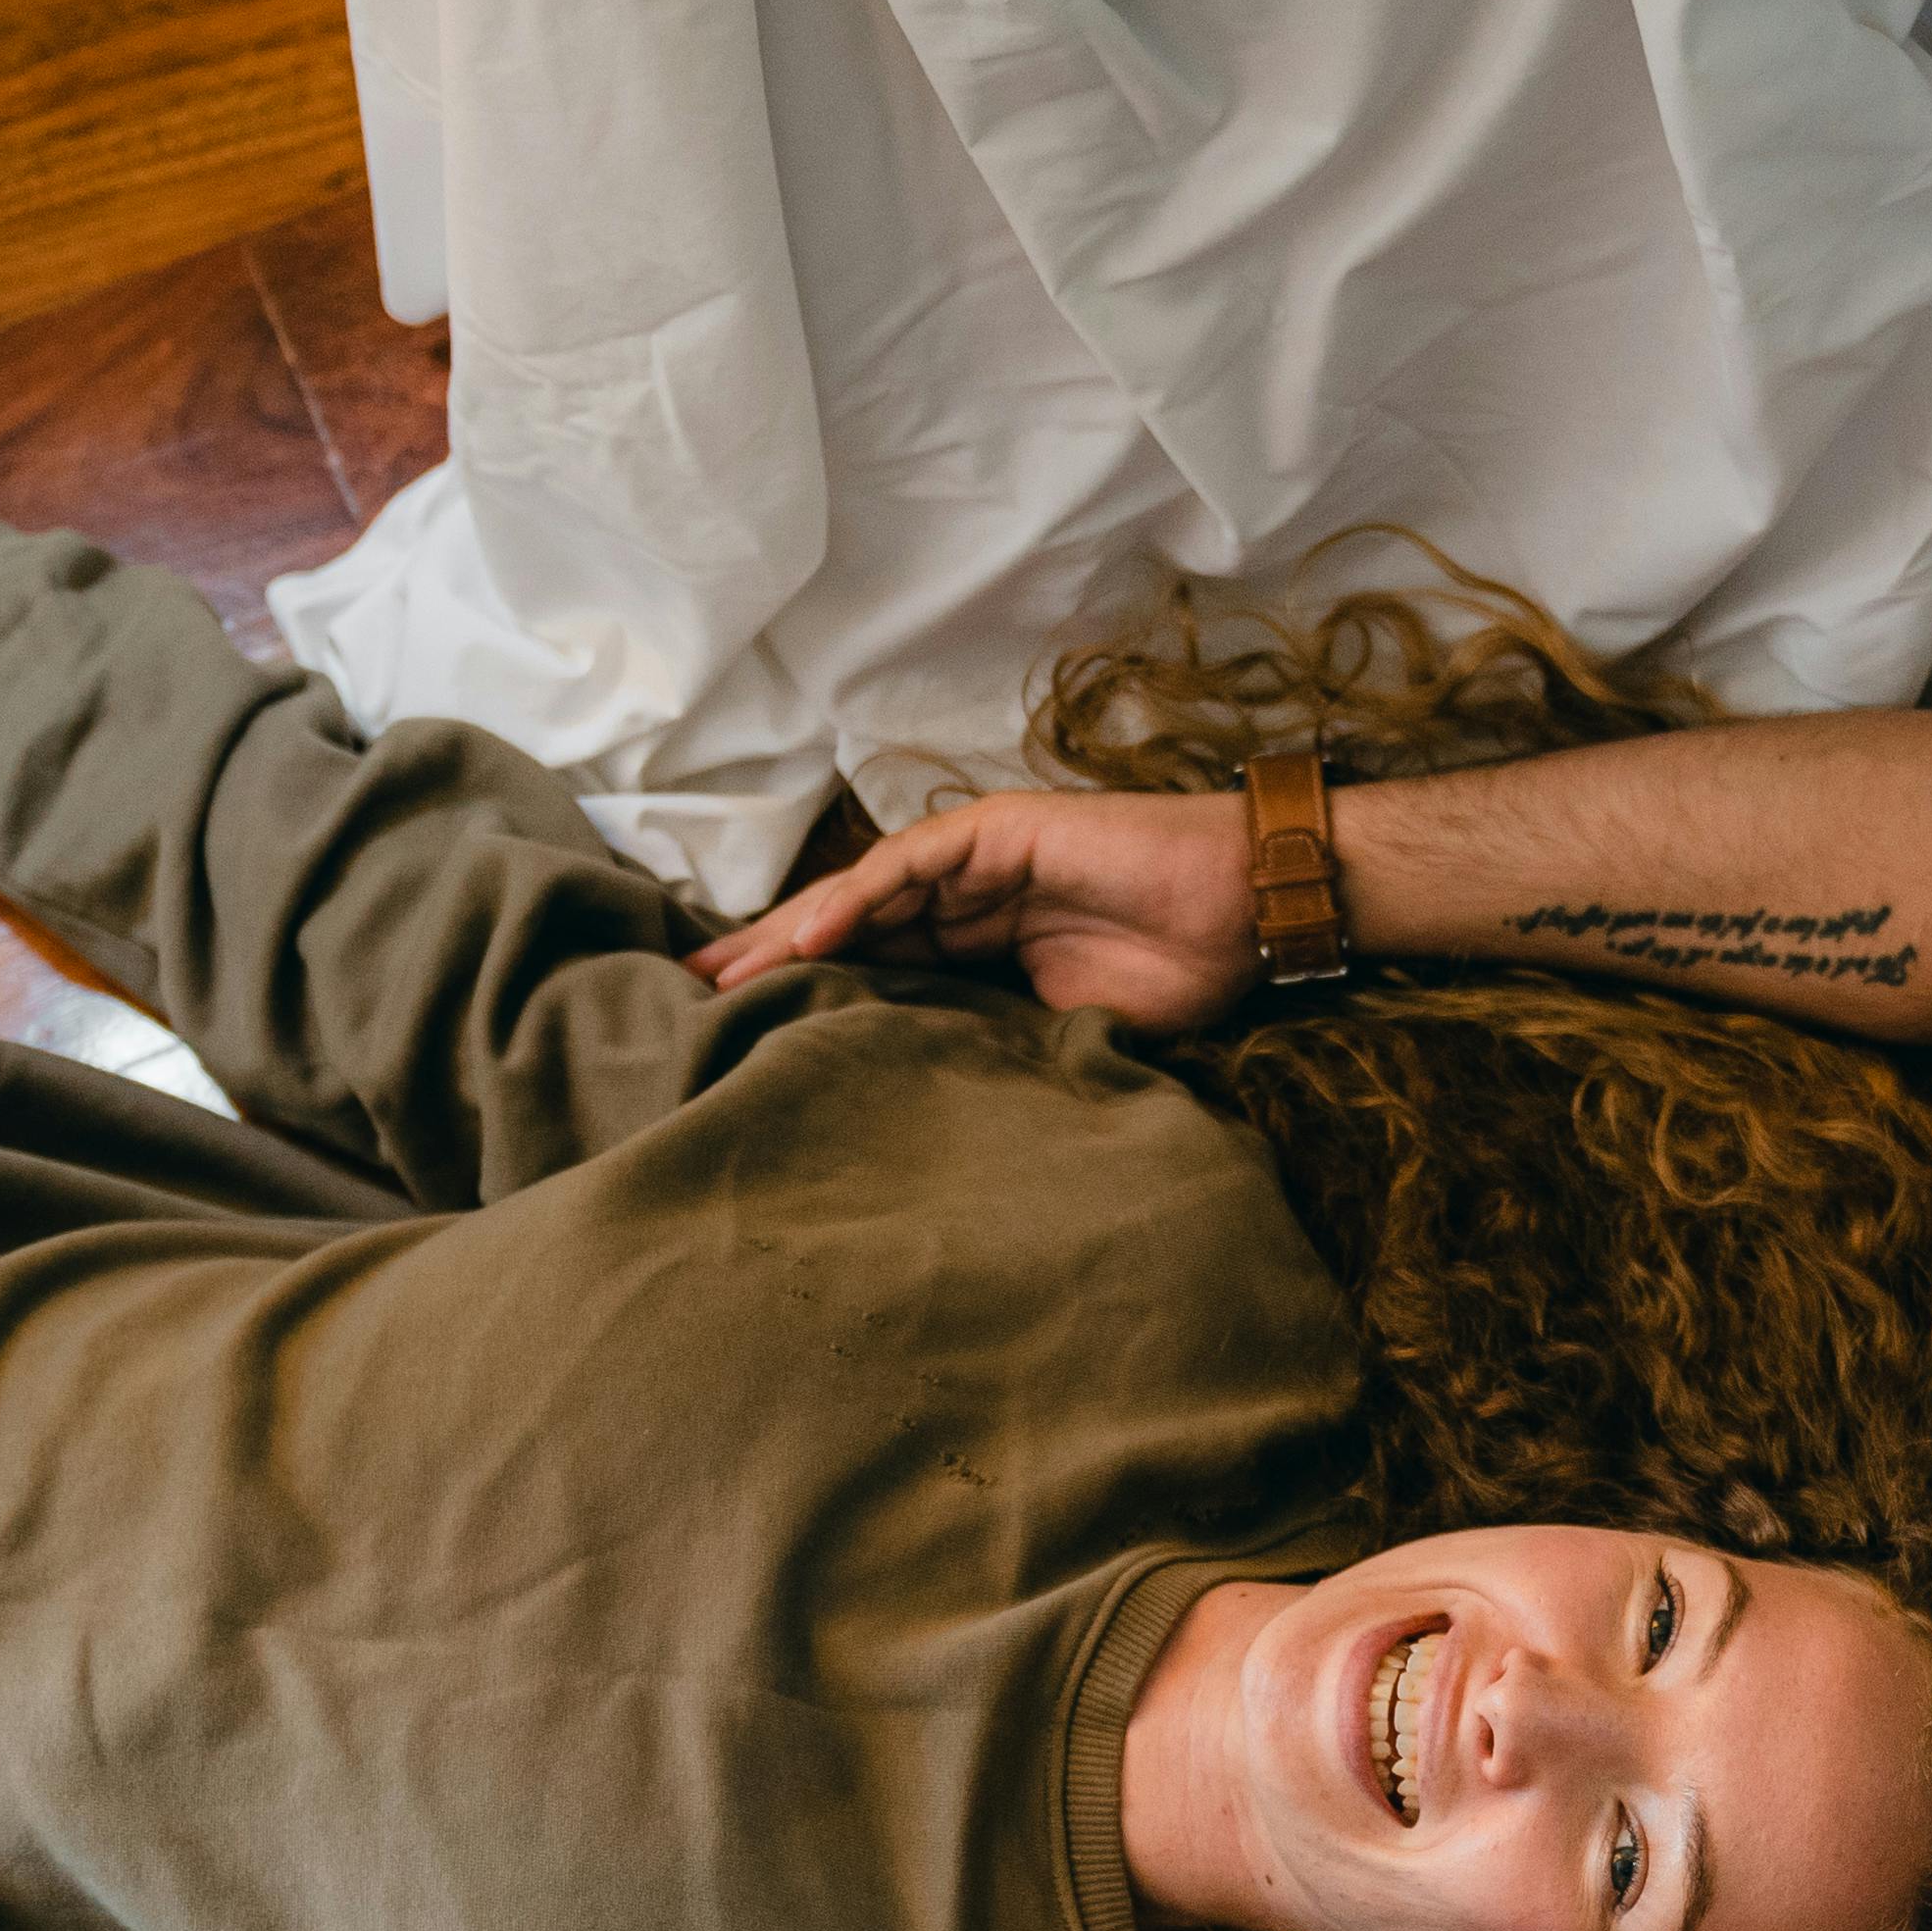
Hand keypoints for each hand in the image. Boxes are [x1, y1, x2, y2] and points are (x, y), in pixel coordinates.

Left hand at [689, 790, 1259, 1029]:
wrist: (1245, 913)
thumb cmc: (1181, 974)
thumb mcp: (1066, 1033)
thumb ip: (995, 1044)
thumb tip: (927, 1098)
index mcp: (980, 950)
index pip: (875, 974)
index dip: (805, 1000)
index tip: (734, 1042)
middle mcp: (966, 899)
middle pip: (847, 931)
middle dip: (767, 964)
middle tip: (686, 1002)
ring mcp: (978, 861)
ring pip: (862, 897)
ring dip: (790, 935)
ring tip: (721, 976)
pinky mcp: (996, 832)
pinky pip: (909, 868)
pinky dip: (856, 901)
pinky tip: (804, 938)